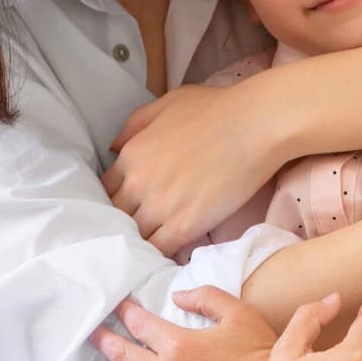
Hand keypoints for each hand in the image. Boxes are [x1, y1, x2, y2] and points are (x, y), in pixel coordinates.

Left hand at [89, 286, 277, 360]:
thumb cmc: (257, 352)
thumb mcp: (236, 312)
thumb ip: (204, 297)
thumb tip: (175, 297)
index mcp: (178, 344)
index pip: (139, 324)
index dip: (124, 312)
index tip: (117, 306)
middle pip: (122, 356)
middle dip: (103, 342)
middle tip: (91, 334)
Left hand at [102, 82, 286, 255]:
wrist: (254, 125)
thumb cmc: (215, 109)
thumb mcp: (166, 104)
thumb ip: (135, 124)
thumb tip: (113, 147)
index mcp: (131, 154)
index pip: (107, 190)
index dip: (118, 199)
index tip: (131, 204)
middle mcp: (137, 183)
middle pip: (117, 216)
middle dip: (127, 222)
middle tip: (143, 226)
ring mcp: (159, 207)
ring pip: (136, 237)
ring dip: (143, 241)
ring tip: (154, 245)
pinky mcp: (184, 226)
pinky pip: (160, 250)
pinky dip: (160, 255)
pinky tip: (167, 256)